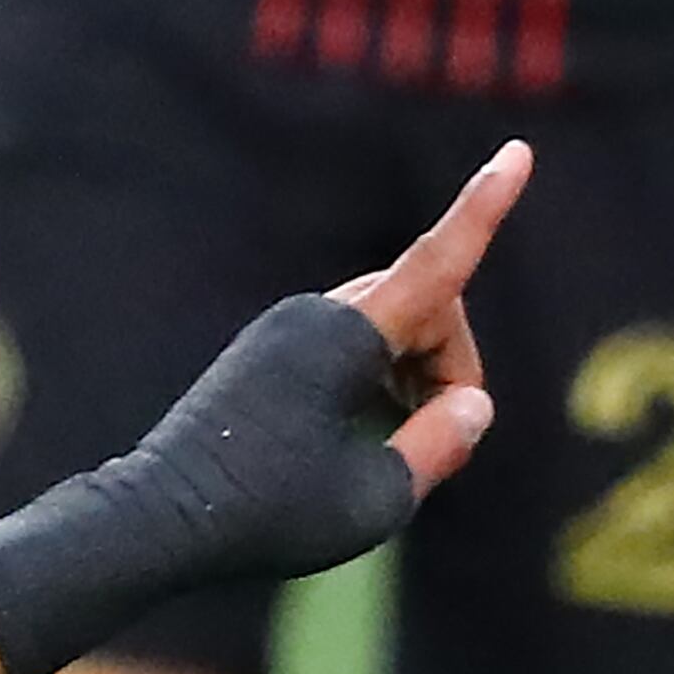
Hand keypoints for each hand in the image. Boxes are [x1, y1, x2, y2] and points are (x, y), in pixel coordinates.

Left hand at [133, 137, 531, 576]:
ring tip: (392, 449)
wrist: (155, 521)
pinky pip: (348, 348)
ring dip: (413, 379)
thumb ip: (439, 444)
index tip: (519, 153)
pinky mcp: (265, 353)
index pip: (438, 264)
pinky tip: (357, 438)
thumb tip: (472, 405)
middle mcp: (313, 316)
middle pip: (426, 312)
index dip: (485, 212)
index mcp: (344, 336)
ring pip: (388, 330)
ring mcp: (284, 330)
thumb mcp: (374, 499)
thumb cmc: (262, 516)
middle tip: (440, 442)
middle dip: (450, 369)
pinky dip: (373, 384)